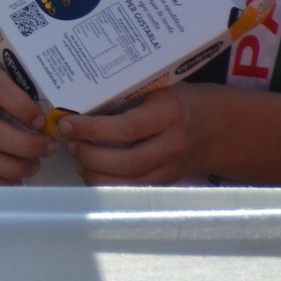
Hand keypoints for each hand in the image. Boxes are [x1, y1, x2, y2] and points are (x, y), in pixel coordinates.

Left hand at [60, 84, 210, 184]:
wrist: (214, 126)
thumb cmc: (175, 101)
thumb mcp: (155, 89)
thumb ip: (124, 97)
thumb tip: (75, 105)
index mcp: (169, 114)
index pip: (127, 128)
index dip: (91, 130)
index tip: (66, 125)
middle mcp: (173, 144)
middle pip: (126, 162)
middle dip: (89, 156)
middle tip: (70, 144)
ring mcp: (172, 168)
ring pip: (128, 183)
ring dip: (95, 174)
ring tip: (78, 158)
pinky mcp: (166, 183)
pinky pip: (132, 190)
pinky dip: (106, 184)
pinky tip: (92, 170)